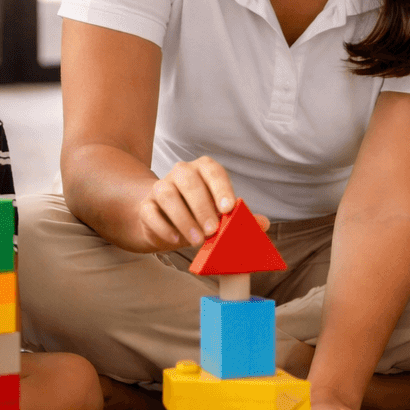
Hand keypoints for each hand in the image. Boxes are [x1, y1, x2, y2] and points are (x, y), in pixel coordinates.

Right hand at [135, 156, 268, 251]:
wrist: (167, 222)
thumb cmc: (201, 214)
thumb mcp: (222, 215)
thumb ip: (241, 218)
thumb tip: (262, 224)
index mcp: (204, 170)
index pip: (213, 171)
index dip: (221, 188)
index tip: (228, 208)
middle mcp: (182, 173)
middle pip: (189, 181)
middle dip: (202, 206)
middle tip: (212, 230)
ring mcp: (161, 187)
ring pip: (167, 194)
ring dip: (184, 218)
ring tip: (197, 240)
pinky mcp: (146, 205)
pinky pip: (151, 212)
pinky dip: (164, 227)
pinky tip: (176, 239)